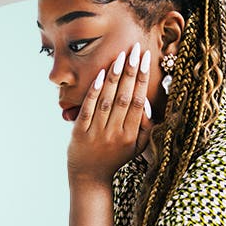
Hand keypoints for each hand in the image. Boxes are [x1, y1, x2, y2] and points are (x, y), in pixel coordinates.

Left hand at [67, 42, 153, 185]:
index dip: (142, 79)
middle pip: (124, 97)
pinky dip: (94, 92)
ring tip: (120, 56)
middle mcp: (115, 133)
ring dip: (113, 77)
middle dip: (130, 71)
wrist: (89, 176)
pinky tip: (99, 75)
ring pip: (107, 100)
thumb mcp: (136, 148)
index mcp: (131, 135)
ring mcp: (97, 133)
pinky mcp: (80, 133)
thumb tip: (145, 102)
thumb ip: (146, 128)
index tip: (146, 59)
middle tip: (135, 49)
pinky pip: (88, 109)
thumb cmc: (115, 157)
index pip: (138, 101)